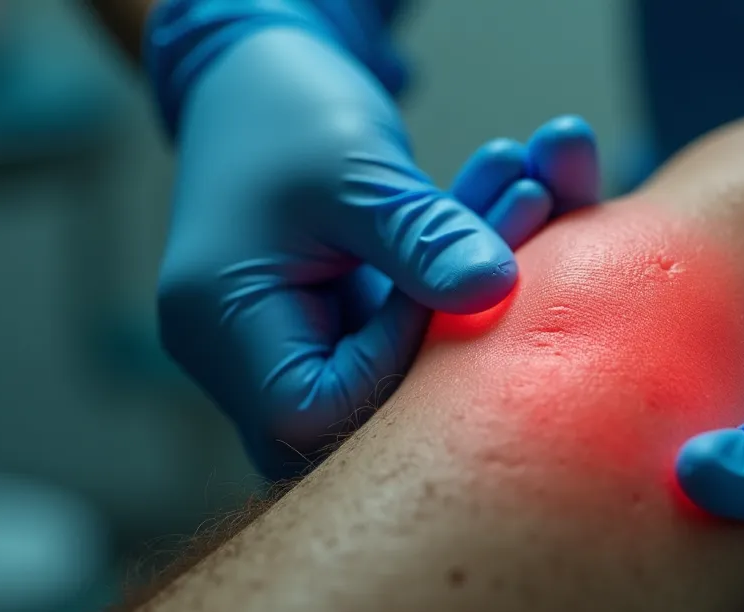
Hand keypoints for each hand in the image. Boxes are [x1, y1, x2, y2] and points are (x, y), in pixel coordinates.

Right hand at [155, 25, 598, 477]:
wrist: (260, 67)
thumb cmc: (284, 106)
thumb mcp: (353, 167)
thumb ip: (420, 236)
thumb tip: (498, 290)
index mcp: (217, 325)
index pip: (309, 411)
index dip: (391, 362)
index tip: (439, 281)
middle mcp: (243, 354)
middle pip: (359, 408)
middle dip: (453, 331)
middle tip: (523, 217)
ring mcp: (290, 343)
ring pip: (396, 367)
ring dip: (468, 294)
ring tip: (525, 191)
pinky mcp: (334, 323)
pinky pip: (406, 331)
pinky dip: (455, 279)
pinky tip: (506, 199)